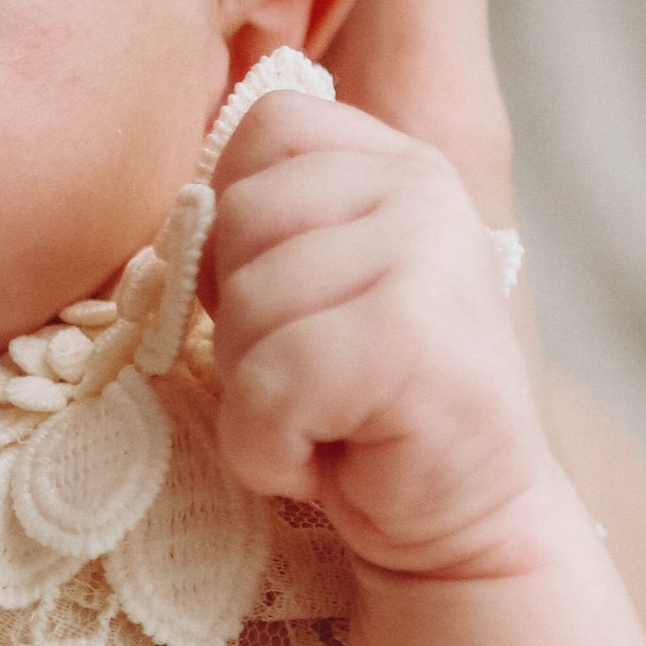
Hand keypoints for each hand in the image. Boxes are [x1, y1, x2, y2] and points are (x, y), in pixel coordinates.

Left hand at [211, 91, 561, 578]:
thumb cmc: (359, 403)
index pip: (265, 125)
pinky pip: (267, 383)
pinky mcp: (411, 340)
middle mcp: (423, 188)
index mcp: (394, 161)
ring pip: (244, 303)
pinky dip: (268, 445)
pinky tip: (329, 459)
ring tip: (325, 414)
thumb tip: (183, 202)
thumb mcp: (309, 282)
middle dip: (239, 318)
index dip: (236, 220)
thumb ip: (261, 218)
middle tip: (310, 374)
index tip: (290, 295)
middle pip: (235, 215)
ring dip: (255, 389)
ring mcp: (427, 255)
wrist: (462, 519)